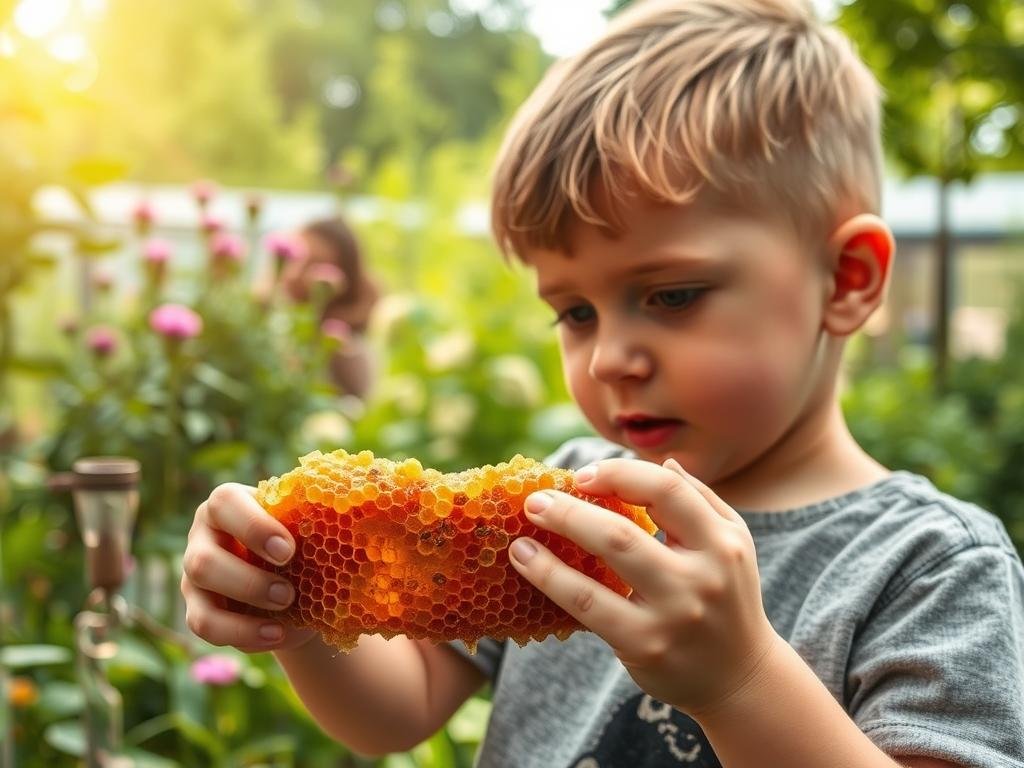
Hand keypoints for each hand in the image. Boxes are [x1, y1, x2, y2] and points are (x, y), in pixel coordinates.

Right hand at [181, 483, 315, 652]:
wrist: (296, 582)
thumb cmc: (302, 543)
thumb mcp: (308, 530)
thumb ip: (319, 525)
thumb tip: (360, 530)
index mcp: (228, 505)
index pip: (224, 502)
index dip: (254, 527)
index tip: (289, 550)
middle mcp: (203, 536)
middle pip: (203, 560)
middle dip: (248, 582)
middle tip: (289, 594)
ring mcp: (194, 575)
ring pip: (199, 598)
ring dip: (243, 611)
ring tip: (286, 611)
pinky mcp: (197, 608)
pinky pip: (205, 626)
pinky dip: (243, 634)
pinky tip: (276, 635)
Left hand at [508, 457, 779, 715]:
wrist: (740, 677)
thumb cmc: (726, 598)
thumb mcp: (732, 544)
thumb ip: (700, 500)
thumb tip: (665, 460)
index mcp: (723, 542)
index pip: (666, 490)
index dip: (618, 475)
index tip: (581, 476)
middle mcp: (702, 576)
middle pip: (623, 531)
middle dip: (570, 509)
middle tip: (535, 499)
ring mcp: (673, 613)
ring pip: (603, 564)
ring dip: (554, 540)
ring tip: (521, 531)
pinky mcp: (646, 644)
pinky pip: (586, 605)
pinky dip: (549, 578)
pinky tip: (525, 561)